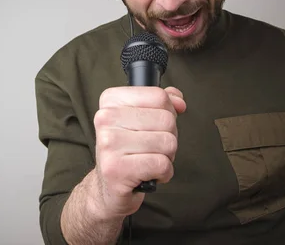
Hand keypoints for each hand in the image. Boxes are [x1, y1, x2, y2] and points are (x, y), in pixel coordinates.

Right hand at [91, 86, 185, 219]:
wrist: (108, 187)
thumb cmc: (127, 151)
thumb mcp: (141, 120)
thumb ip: (162, 103)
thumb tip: (179, 100)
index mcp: (110, 101)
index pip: (158, 96)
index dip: (168, 112)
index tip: (155, 126)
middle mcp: (105, 118)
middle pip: (166, 119)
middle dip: (169, 137)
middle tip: (151, 148)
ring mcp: (109, 143)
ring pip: (167, 142)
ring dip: (167, 156)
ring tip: (149, 160)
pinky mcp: (116, 169)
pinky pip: (162, 164)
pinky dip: (164, 172)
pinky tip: (150, 174)